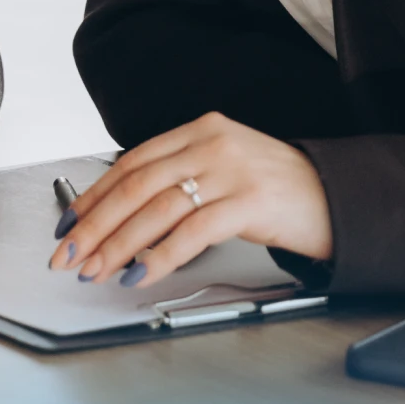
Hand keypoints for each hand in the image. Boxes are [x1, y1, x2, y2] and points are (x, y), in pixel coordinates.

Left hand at [48, 112, 331, 289]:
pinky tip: (141, 273)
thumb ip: (181, 178)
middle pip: (136, 185)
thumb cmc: (276, 189)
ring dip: (118, 245)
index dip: (95, 195)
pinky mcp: (249, 201)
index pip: (131, 162)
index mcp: (199, 130)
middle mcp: (211, 143)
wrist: (336, 196)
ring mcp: (230, 170)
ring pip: (157, 208)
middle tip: (68, 254)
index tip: (69, 223)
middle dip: (95, 224)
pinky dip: (160, 255)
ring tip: (95, 270)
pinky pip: (192, 231)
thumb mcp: (224, 168)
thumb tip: (124, 215)